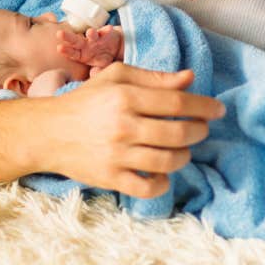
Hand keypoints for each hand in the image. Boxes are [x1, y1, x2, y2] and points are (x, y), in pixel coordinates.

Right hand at [0, 63, 225, 197]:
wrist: (46, 133)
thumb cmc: (86, 100)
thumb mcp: (117, 77)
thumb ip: (154, 78)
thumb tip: (190, 78)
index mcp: (126, 96)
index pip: (177, 103)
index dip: (204, 106)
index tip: (218, 109)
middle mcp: (123, 126)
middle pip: (177, 133)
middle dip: (199, 131)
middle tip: (202, 128)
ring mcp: (116, 155)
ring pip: (167, 161)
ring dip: (185, 155)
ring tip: (184, 148)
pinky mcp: (110, 179)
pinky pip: (147, 187)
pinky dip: (163, 182)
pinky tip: (165, 172)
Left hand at [57, 24, 122, 66]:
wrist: (115, 49)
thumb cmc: (102, 59)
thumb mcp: (99, 67)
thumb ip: (96, 71)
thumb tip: (94, 74)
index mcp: (81, 55)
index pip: (72, 53)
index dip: (67, 51)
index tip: (59, 48)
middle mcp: (86, 45)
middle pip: (76, 41)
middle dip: (68, 37)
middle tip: (59, 33)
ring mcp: (95, 39)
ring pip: (91, 34)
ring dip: (91, 33)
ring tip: (90, 32)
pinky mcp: (105, 33)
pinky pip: (105, 31)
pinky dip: (106, 30)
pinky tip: (109, 29)